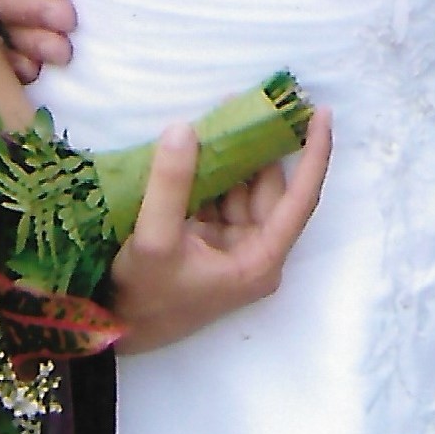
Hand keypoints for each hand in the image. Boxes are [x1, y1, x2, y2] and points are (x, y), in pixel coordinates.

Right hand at [102, 109, 334, 353]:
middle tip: (243, 103)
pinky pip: (217, 195)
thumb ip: (170, 184)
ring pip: (241, 188)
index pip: (300, 199)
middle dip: (256, 146)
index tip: (321, 114)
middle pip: (268, 187)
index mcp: (260, 259)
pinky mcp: (207, 241)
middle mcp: (254, 252)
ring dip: (230, 155)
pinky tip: (196, 143)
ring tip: (218, 115)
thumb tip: (183, 129)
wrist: (113, 330)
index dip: (314, 155)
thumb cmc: (145, 297)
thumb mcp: (155, 241)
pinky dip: (208, 171)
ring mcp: (230, 246)